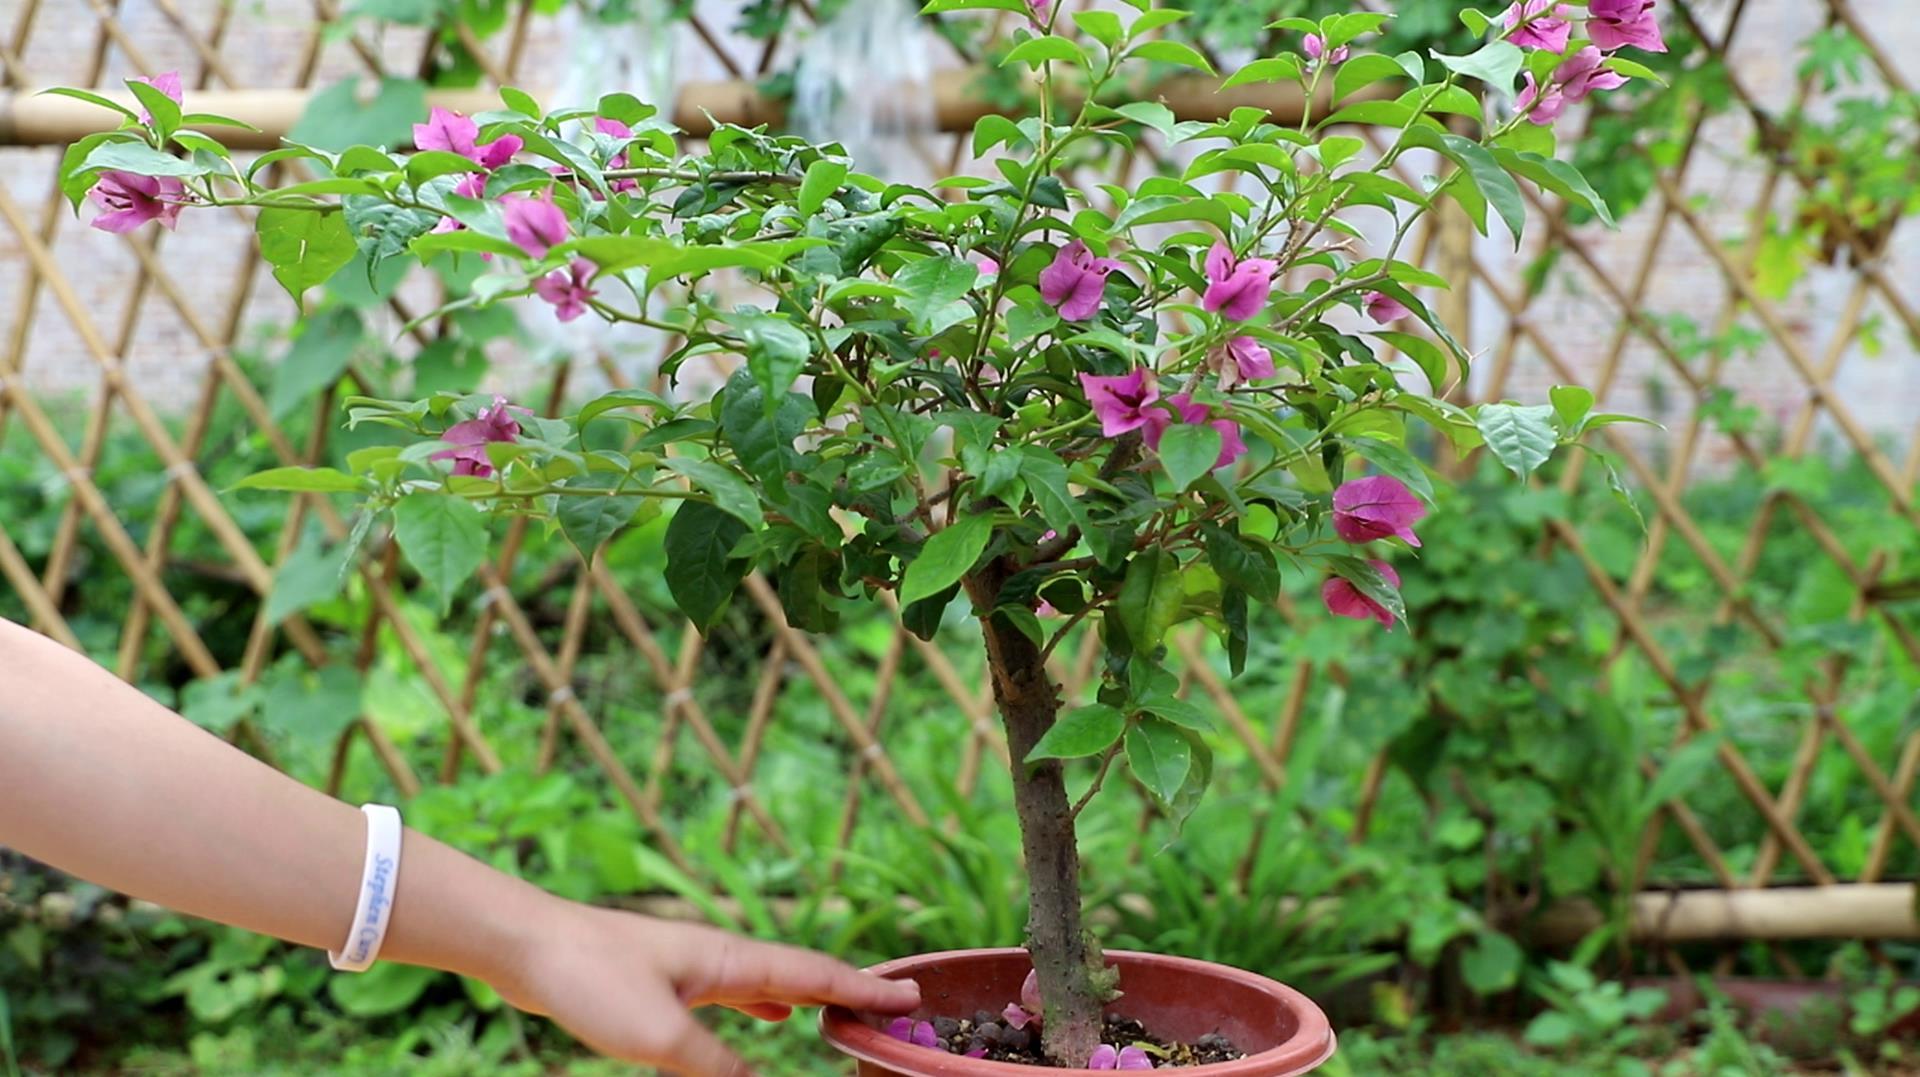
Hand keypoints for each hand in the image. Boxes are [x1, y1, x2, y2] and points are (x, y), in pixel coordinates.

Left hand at [492, 897, 919, 1074]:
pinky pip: (737, 993)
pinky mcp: (667, 979)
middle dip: (849, 990)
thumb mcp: (660, 1038)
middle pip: (801, 974)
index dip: (864, 990)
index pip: (813, 977)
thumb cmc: (591, 979)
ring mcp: (695, 966)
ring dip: (810, 996)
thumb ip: (718, 1067)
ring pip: (770, 982)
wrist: (528, 945)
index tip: (911, 996)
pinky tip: (766, 1019)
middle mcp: (722, 957)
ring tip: (839, 1010)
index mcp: (731, 961)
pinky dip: (766, 1005)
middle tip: (894, 1002)